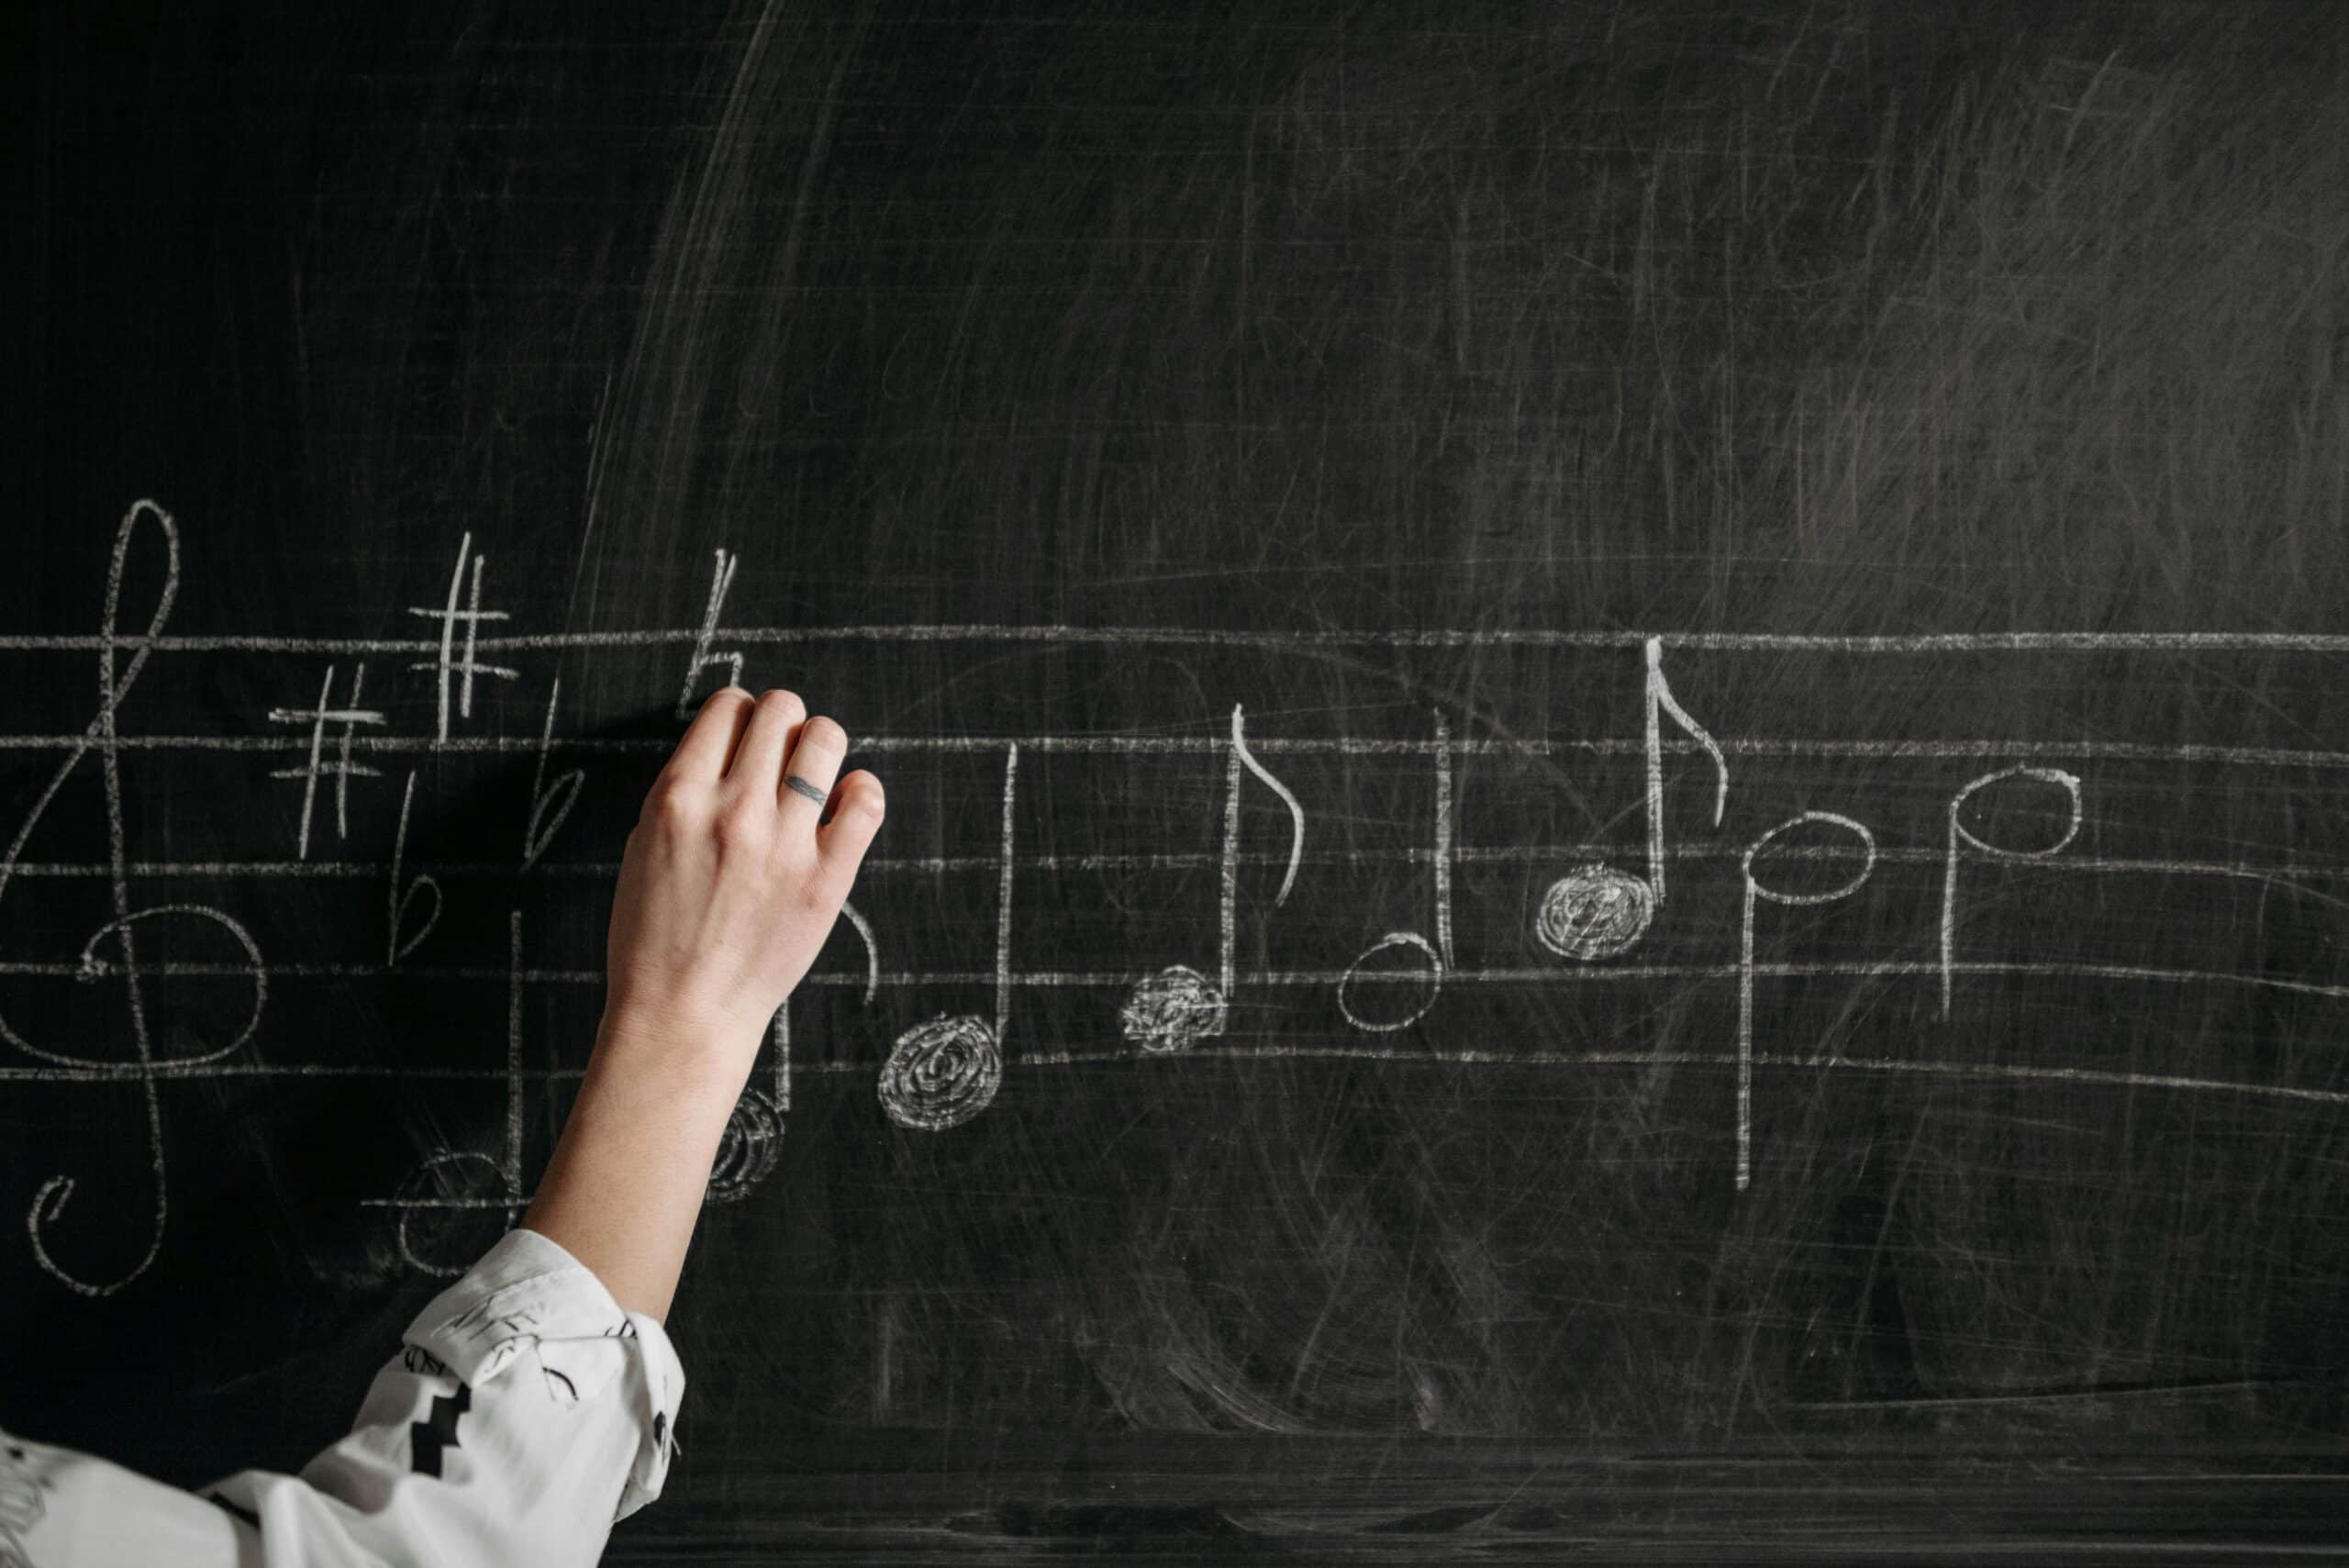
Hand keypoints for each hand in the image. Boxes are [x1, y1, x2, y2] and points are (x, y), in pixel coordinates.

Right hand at [601, 686, 884, 1075]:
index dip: (739, 715)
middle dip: (780, 723)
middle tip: (778, 755)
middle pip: (780, 710)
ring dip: (820, 746)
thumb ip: (684, 794)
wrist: (683, 1013)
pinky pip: (865, 802)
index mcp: (678, 797)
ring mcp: (785, 843)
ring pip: (825, 739)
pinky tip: (846, 802)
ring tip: (812, 775)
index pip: (728, 707)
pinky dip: (861, 790)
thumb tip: (729, 753)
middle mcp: (734, 809)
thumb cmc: (653, 938)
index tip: (743, 737)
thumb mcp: (642, 847)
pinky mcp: (827, 878)